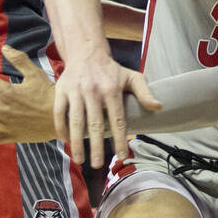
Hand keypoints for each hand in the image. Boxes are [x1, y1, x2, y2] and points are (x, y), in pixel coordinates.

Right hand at [53, 48, 161, 167]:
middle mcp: (94, 91)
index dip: (120, 139)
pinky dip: (61, 127)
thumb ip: (144, 93)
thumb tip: (158, 107)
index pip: (118, 120)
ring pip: (76, 121)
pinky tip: (65, 140)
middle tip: (97, 165)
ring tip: (80, 159)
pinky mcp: (61, 90)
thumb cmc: (111, 70)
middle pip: (95, 124)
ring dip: (77, 142)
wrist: (86, 51)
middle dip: (96, 147)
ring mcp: (76, 91)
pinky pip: (59, 112)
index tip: (121, 156)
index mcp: (112, 90)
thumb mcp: (131, 77)